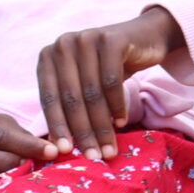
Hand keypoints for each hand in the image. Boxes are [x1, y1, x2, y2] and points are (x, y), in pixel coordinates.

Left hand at [35, 6, 182, 161]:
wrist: (145, 36)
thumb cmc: (109, 66)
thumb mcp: (84, 82)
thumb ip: (70, 104)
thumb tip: (62, 148)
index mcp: (48, 57)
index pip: (50, 98)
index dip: (57, 127)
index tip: (65, 153)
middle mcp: (63, 44)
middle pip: (71, 98)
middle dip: (82, 131)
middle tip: (92, 156)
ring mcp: (86, 38)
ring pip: (92, 93)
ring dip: (102, 125)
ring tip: (109, 147)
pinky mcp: (110, 39)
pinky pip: (112, 81)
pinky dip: (117, 106)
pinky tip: (121, 123)